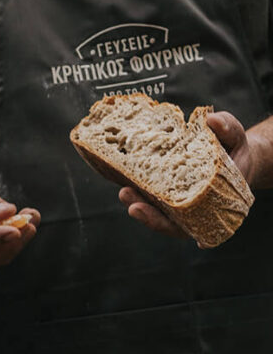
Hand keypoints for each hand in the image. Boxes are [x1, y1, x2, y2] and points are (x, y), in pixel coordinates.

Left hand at [119, 110, 252, 242]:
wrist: (229, 149)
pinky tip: (117, 174)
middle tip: (132, 203)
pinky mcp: (161, 183)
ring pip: (154, 206)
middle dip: (151, 216)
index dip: (173, 225)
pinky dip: (133, 183)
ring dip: (138, 200)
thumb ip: (228, 129)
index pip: (193, 224)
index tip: (176, 232)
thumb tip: (213, 121)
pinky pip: (145, 188)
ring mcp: (174, 197)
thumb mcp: (236, 136)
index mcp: (213, 203)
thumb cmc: (233, 147)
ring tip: (123, 191)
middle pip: (169, 220)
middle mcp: (191, 206)